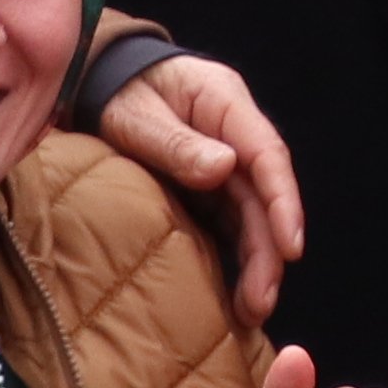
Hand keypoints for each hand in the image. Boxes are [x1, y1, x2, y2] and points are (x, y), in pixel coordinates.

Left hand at [94, 52, 302, 325]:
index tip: (290, 248)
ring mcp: (224, 159)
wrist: (97, 78)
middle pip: (263, 195)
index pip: (268, 156)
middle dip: (269, 250)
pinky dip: (234, 254)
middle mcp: (234, 134)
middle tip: (262, 301)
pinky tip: (233, 290)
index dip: (283, 203)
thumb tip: (224, 167)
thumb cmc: (117, 90)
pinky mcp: (208, 182)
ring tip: (252, 309)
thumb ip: (175, 142)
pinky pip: (228, 220)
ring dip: (256, 260)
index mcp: (225, 103)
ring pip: (250, 213)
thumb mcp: (136, 114)